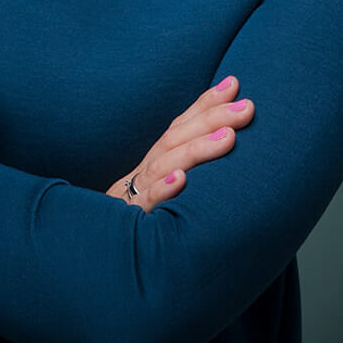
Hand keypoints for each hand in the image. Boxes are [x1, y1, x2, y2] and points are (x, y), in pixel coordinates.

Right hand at [105, 75, 253, 212]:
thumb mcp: (163, 195)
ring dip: (196, 149)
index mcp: (154, 165)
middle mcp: (143, 174)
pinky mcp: (129, 222)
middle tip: (247, 107)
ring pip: (162, 166)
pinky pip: (143, 205)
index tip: (234, 83)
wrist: (95, 259)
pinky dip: (161, 191)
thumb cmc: (144, 225)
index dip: (205, 105)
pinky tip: (181, 181)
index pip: (179, 127)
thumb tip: (230, 145)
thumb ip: (189, 171)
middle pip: (174, 139)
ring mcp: (134, 196)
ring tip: (228, 137)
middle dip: (211, 119)